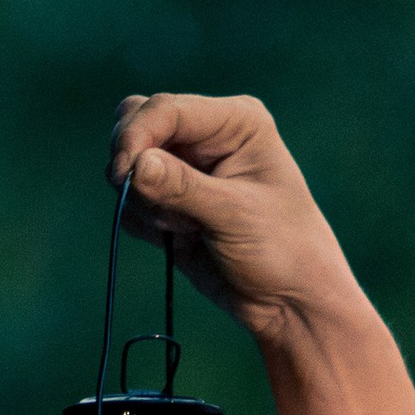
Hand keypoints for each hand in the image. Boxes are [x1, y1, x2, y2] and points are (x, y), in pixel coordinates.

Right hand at [107, 91, 363, 352]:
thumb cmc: (283, 253)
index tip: (124, 175)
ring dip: (145, 202)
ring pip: (128, 164)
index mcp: (235, 122)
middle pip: (135, 123)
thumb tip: (134, 165)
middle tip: (160, 209)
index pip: (165, 109)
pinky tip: (182, 240)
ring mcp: (185, 168)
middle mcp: (206, 136)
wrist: (290, 305)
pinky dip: (145, 224)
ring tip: (189, 230)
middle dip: (135, 166)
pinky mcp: (169, 203)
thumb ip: (183, 188)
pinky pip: (129, 201)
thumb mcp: (236, 216)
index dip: (136, 136)